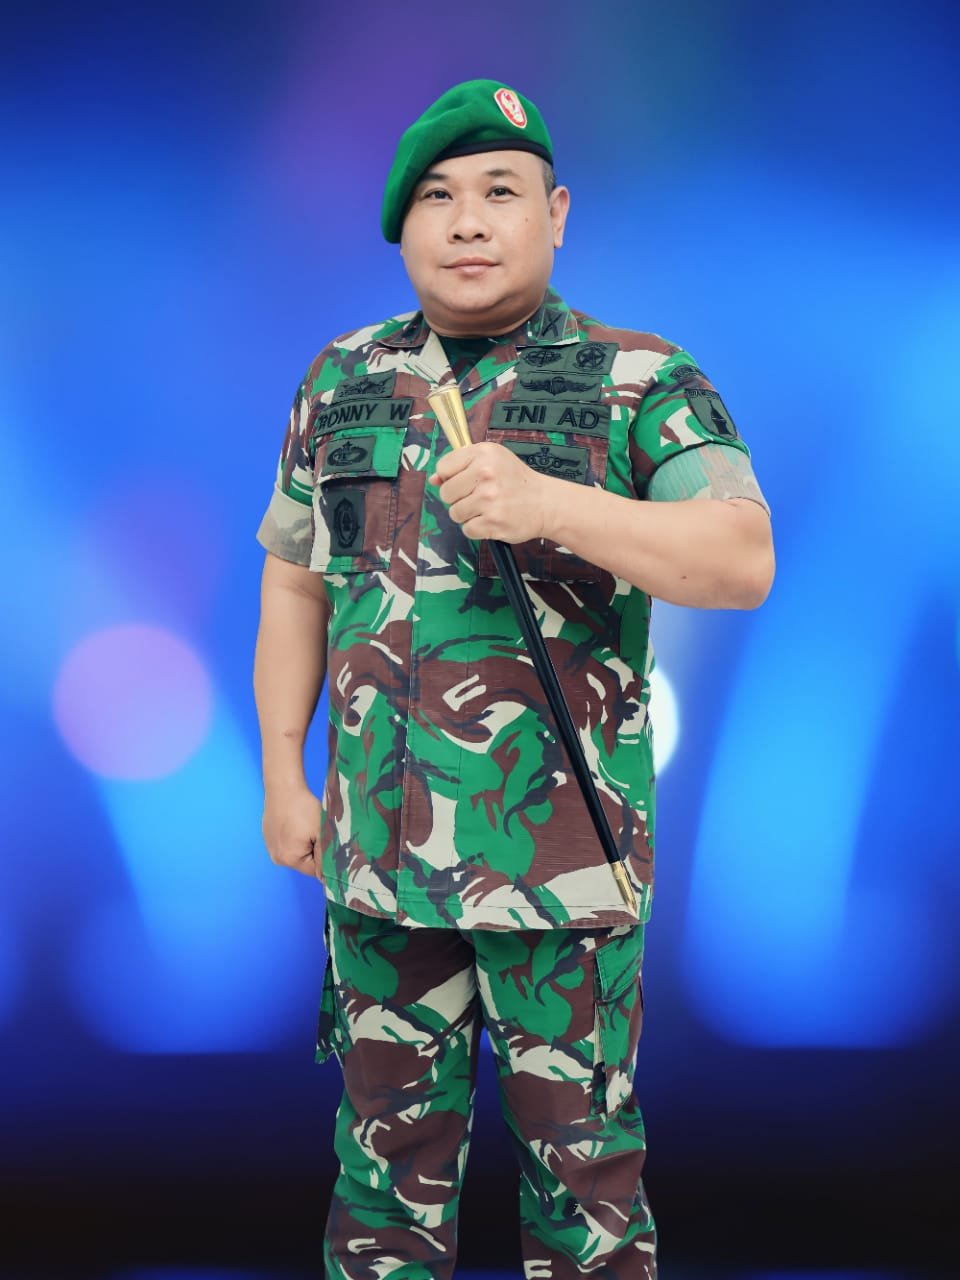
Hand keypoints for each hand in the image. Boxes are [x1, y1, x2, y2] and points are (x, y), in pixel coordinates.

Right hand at [262, 783, 323, 879]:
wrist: (283, 788)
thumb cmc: (303, 809)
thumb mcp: (320, 833)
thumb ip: (325, 858)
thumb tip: (326, 880)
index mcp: (289, 859)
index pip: (315, 870)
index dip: (325, 858)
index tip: (328, 843)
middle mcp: (277, 857)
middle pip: (305, 863)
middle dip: (315, 851)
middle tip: (318, 831)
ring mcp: (271, 847)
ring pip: (297, 853)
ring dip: (305, 844)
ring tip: (306, 825)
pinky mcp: (268, 837)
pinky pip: (287, 844)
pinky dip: (295, 837)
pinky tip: (297, 823)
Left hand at [428, 441, 548, 542]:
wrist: (545, 503)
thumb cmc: (515, 480)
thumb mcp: (491, 461)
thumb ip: (460, 466)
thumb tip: (433, 480)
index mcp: (483, 454)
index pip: (443, 468)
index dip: (450, 478)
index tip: (465, 481)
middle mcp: (485, 474)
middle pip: (446, 493)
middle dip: (458, 498)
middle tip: (478, 497)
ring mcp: (489, 499)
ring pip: (455, 513)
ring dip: (467, 515)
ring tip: (486, 509)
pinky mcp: (493, 522)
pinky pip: (467, 530)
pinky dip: (477, 529)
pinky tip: (491, 520)